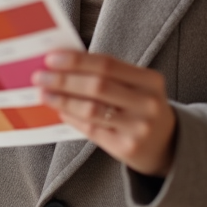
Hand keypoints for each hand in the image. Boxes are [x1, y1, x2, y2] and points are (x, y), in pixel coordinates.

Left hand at [32, 51, 176, 176]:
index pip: (107, 64)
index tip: (51, 58)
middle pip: (98, 86)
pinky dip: (71, 118)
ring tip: (44, 94)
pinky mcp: (127, 148)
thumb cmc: (141, 105)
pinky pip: (91, 130)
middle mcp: (147, 103)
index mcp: (150, 80)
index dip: (77, 60)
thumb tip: (62, 62)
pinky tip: (59, 111)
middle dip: (64, 80)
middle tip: (40, 76)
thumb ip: (106, 73)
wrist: (167, 144)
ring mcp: (138, 128)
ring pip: (91, 110)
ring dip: (62, 100)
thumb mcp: (136, 85)